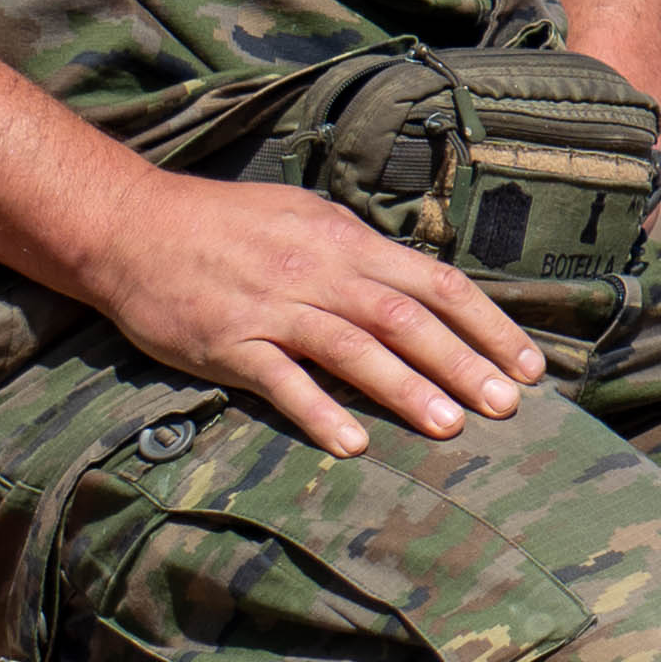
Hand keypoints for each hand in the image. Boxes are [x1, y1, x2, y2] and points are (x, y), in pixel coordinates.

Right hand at [76, 170, 540, 456]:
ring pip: (353, 348)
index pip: (437, 282)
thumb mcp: (308, 218)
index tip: (528, 365)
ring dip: (406, 389)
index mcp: (348, 241)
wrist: (132, 225)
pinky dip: (319, 411)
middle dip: (463, 363)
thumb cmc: (228, 223)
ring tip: (451, 427)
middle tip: (508, 408)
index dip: (488, 324)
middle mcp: (319, 270)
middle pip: (406, 318)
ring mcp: (273, 307)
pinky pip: (280, 381)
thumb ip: (364, 254)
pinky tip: (353, 443)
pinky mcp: (228, 342)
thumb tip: (423, 286)